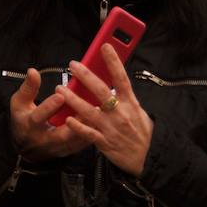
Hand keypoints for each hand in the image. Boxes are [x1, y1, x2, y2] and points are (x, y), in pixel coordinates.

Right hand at [9, 68, 97, 162]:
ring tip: (101, 112)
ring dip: (89, 127)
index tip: (60, 94)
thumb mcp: (20, 103)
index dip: (50, 106)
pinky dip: (93, 132)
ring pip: (77, 139)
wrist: (29, 146)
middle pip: (62, 133)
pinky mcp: (70, 150)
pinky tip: (103, 121)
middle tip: (90, 107)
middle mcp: (45, 139)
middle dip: (77, 121)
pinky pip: (83, 143)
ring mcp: (59, 147)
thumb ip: (28, 88)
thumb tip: (33, 71)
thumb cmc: (25, 120)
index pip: (39, 116)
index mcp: (31, 125)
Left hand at [52, 45, 154, 176]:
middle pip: (101, 91)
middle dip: (86, 76)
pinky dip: (77, 126)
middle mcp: (120, 113)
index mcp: (131, 103)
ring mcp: (111, 128)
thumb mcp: (139, 113)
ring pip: (89, 111)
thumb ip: (126, 99)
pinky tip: (67, 118)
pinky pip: (88, 133)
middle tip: (73, 65)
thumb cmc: (141, 134)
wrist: (146, 159)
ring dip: (73, 99)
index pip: (121, 78)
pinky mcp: (104, 142)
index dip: (113, 62)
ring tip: (60, 89)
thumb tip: (115, 83)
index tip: (105, 46)